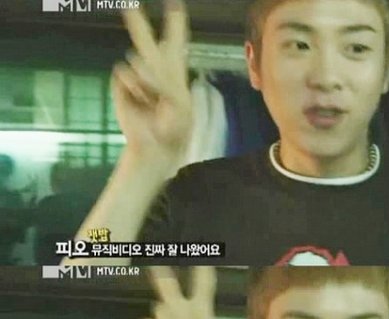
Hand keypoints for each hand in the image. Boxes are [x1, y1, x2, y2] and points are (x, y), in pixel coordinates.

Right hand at [112, 0, 191, 162]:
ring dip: (147, 82)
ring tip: (154, 102)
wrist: (156, 147)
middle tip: (129, 3)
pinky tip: (140, 103)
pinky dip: (134, 88)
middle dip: (139, 22)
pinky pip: (125, 75)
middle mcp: (154, 71)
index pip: (176, 43)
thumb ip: (161, 77)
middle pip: (146, 40)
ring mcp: (136, 78)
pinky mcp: (121, 85)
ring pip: (137, 60)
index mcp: (174, 72)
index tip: (175, 4)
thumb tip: (133, 62)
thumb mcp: (179, 101)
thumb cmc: (174, 128)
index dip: (175, 23)